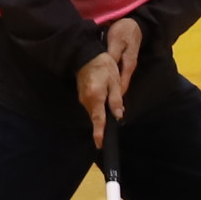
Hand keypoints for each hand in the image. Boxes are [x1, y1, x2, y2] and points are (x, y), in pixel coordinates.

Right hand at [77, 17, 143, 142]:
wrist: (87, 55)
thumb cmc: (103, 66)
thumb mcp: (114, 82)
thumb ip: (116, 100)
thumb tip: (118, 116)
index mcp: (96, 97)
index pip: (98, 119)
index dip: (99, 133)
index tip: (99, 144)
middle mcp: (86, 101)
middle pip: (95, 118)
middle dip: (101, 126)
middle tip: (106, 135)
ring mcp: (82, 98)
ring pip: (93, 112)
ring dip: (100, 115)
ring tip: (108, 111)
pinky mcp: (82, 95)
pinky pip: (91, 106)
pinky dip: (97, 108)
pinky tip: (103, 102)